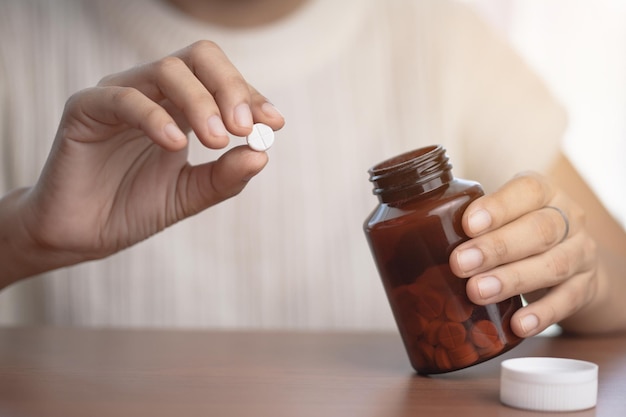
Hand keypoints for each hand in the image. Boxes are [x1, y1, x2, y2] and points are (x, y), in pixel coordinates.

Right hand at [20, 41, 284, 268]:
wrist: (83, 234)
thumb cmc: (135, 207)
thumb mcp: (191, 194)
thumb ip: (226, 176)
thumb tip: (263, 154)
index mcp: (180, 106)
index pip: (220, 79)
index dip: (250, 95)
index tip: (274, 123)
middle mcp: (152, 92)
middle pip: (198, 58)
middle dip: (230, 88)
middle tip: (246, 127)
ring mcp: (119, 95)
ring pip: (166, 70)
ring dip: (201, 103)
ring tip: (218, 141)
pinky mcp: (85, 108)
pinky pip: (124, 98)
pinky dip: (156, 117)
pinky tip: (176, 144)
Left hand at [449, 171, 597, 337]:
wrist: (575, 261)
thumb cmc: (521, 231)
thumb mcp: (505, 216)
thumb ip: (472, 221)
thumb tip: (411, 237)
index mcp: (543, 192)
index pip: (527, 190)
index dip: (498, 208)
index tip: (467, 225)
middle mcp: (568, 218)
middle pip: (539, 230)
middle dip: (497, 248)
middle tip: (460, 264)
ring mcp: (581, 253)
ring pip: (553, 265)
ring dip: (512, 279)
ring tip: (477, 292)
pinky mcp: (586, 287)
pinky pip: (568, 301)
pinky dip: (543, 314)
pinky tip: (518, 325)